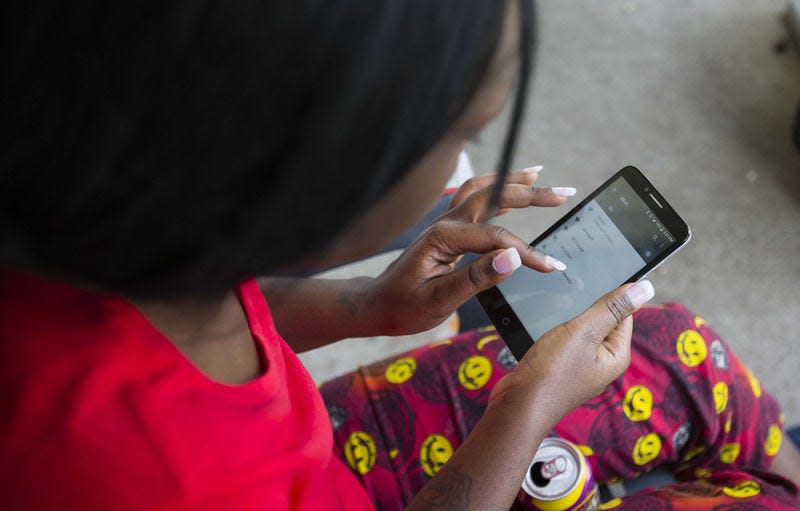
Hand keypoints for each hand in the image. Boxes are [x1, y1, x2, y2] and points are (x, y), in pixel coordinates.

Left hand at [371, 169, 574, 334]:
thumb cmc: (403, 307)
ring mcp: (445, 224)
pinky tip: (513, 191)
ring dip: (512, 182)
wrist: (376, 305)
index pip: (496, 237)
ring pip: (482, 191)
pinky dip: (497, 191)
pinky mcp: (446, 230)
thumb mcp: (439, 300)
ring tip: (540, 175)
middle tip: (565, 193)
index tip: (552, 266)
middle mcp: (445, 224)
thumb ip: (475, 278)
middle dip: (531, 193)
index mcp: (444, 238)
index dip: (527, 252)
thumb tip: (512, 258)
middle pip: (493, 197)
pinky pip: (474, 201)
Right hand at [490, 281, 654, 425]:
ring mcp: (582, 367)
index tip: (590, 283)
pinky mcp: (561, 369)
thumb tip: (645, 288)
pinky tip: (545, 330)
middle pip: (602, 321)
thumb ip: (612, 308)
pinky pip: (566, 342)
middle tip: (568, 298)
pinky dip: (557, 332)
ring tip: (553, 314)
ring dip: (568, 320)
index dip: (607, 296)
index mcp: (617, 355)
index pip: (623, 313)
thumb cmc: (552, 371)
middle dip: (586, 308)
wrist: (519, 404)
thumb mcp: (583, 332)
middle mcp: (603, 362)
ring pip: (580, 331)